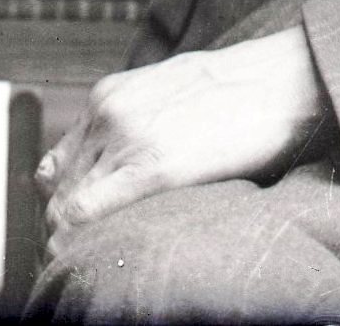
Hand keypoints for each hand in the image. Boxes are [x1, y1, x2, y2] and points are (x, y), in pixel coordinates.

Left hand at [36, 29, 329, 232]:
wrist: (281, 81)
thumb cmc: (238, 95)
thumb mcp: (168, 95)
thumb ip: (134, 125)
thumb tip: (115, 171)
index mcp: (109, 97)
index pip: (58, 164)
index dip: (65, 203)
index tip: (78, 231)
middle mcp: (107, 114)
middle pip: (57, 186)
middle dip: (66, 224)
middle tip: (86, 254)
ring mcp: (125, 138)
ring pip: (66, 203)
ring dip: (74, 235)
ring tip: (95, 259)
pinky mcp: (151, 167)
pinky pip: (85, 213)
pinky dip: (78, 239)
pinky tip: (89, 255)